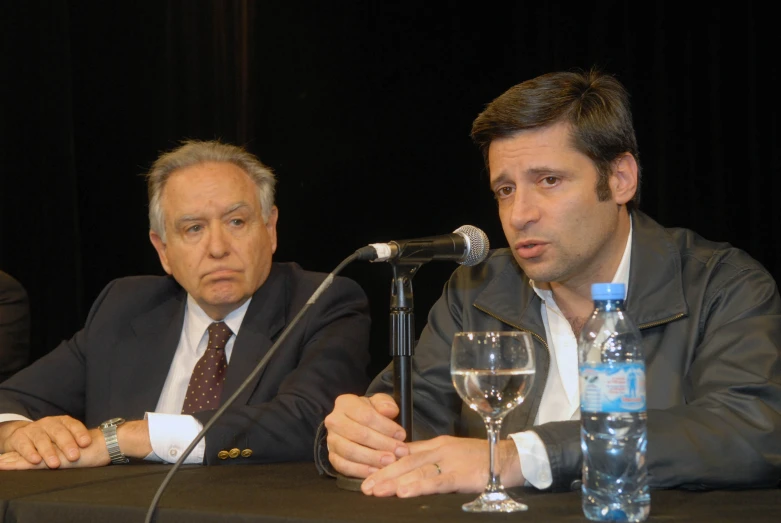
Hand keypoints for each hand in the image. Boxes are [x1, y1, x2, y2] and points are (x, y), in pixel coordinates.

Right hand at [0, 428, 108, 469]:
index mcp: (63, 422)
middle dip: (67, 444)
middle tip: (74, 457)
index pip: (74, 425)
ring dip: (49, 451)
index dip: (80, 433)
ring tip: (55, 463)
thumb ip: (80, 441)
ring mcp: (34, 429)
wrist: (24, 434)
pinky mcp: (20, 438)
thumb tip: (107, 448)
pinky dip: (30, 452)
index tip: (87, 443)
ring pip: (42, 439)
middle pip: (59, 432)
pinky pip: (25, 445)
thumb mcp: (65, 437)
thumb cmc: (51, 439)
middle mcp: (49, 423)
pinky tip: (36, 460)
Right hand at [324, 393, 408, 477]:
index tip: (402, 435)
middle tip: (400, 452)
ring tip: (390, 462)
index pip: (366, 415)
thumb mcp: (378, 403)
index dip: (386, 427)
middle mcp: (334, 421)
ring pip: (351, 451)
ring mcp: (331, 440)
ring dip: (373, 458)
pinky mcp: (332, 457)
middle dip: (383, 444)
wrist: (353, 425)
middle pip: (359, 434)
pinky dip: (361, 470)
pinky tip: (377, 471)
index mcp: (345, 403)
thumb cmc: (369, 414)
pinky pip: (344, 466)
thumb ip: (385, 404)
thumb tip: (390, 410)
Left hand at [361, 436, 523, 497]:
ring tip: (377, 490)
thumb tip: (405, 465)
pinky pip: (437, 481)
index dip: (385, 463)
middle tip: (365, 486)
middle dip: (384, 474)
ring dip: (394, 481)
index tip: (367, 473)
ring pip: (417, 471)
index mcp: (437, 444)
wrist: (509, 458)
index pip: (406, 453)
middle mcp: (440, 450)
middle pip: (406, 462)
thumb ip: (430, 459)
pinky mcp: (462, 474)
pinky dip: (419, 486)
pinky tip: (404, 491)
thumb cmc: (481, 459)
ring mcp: (451, 461)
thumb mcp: (453, 454)